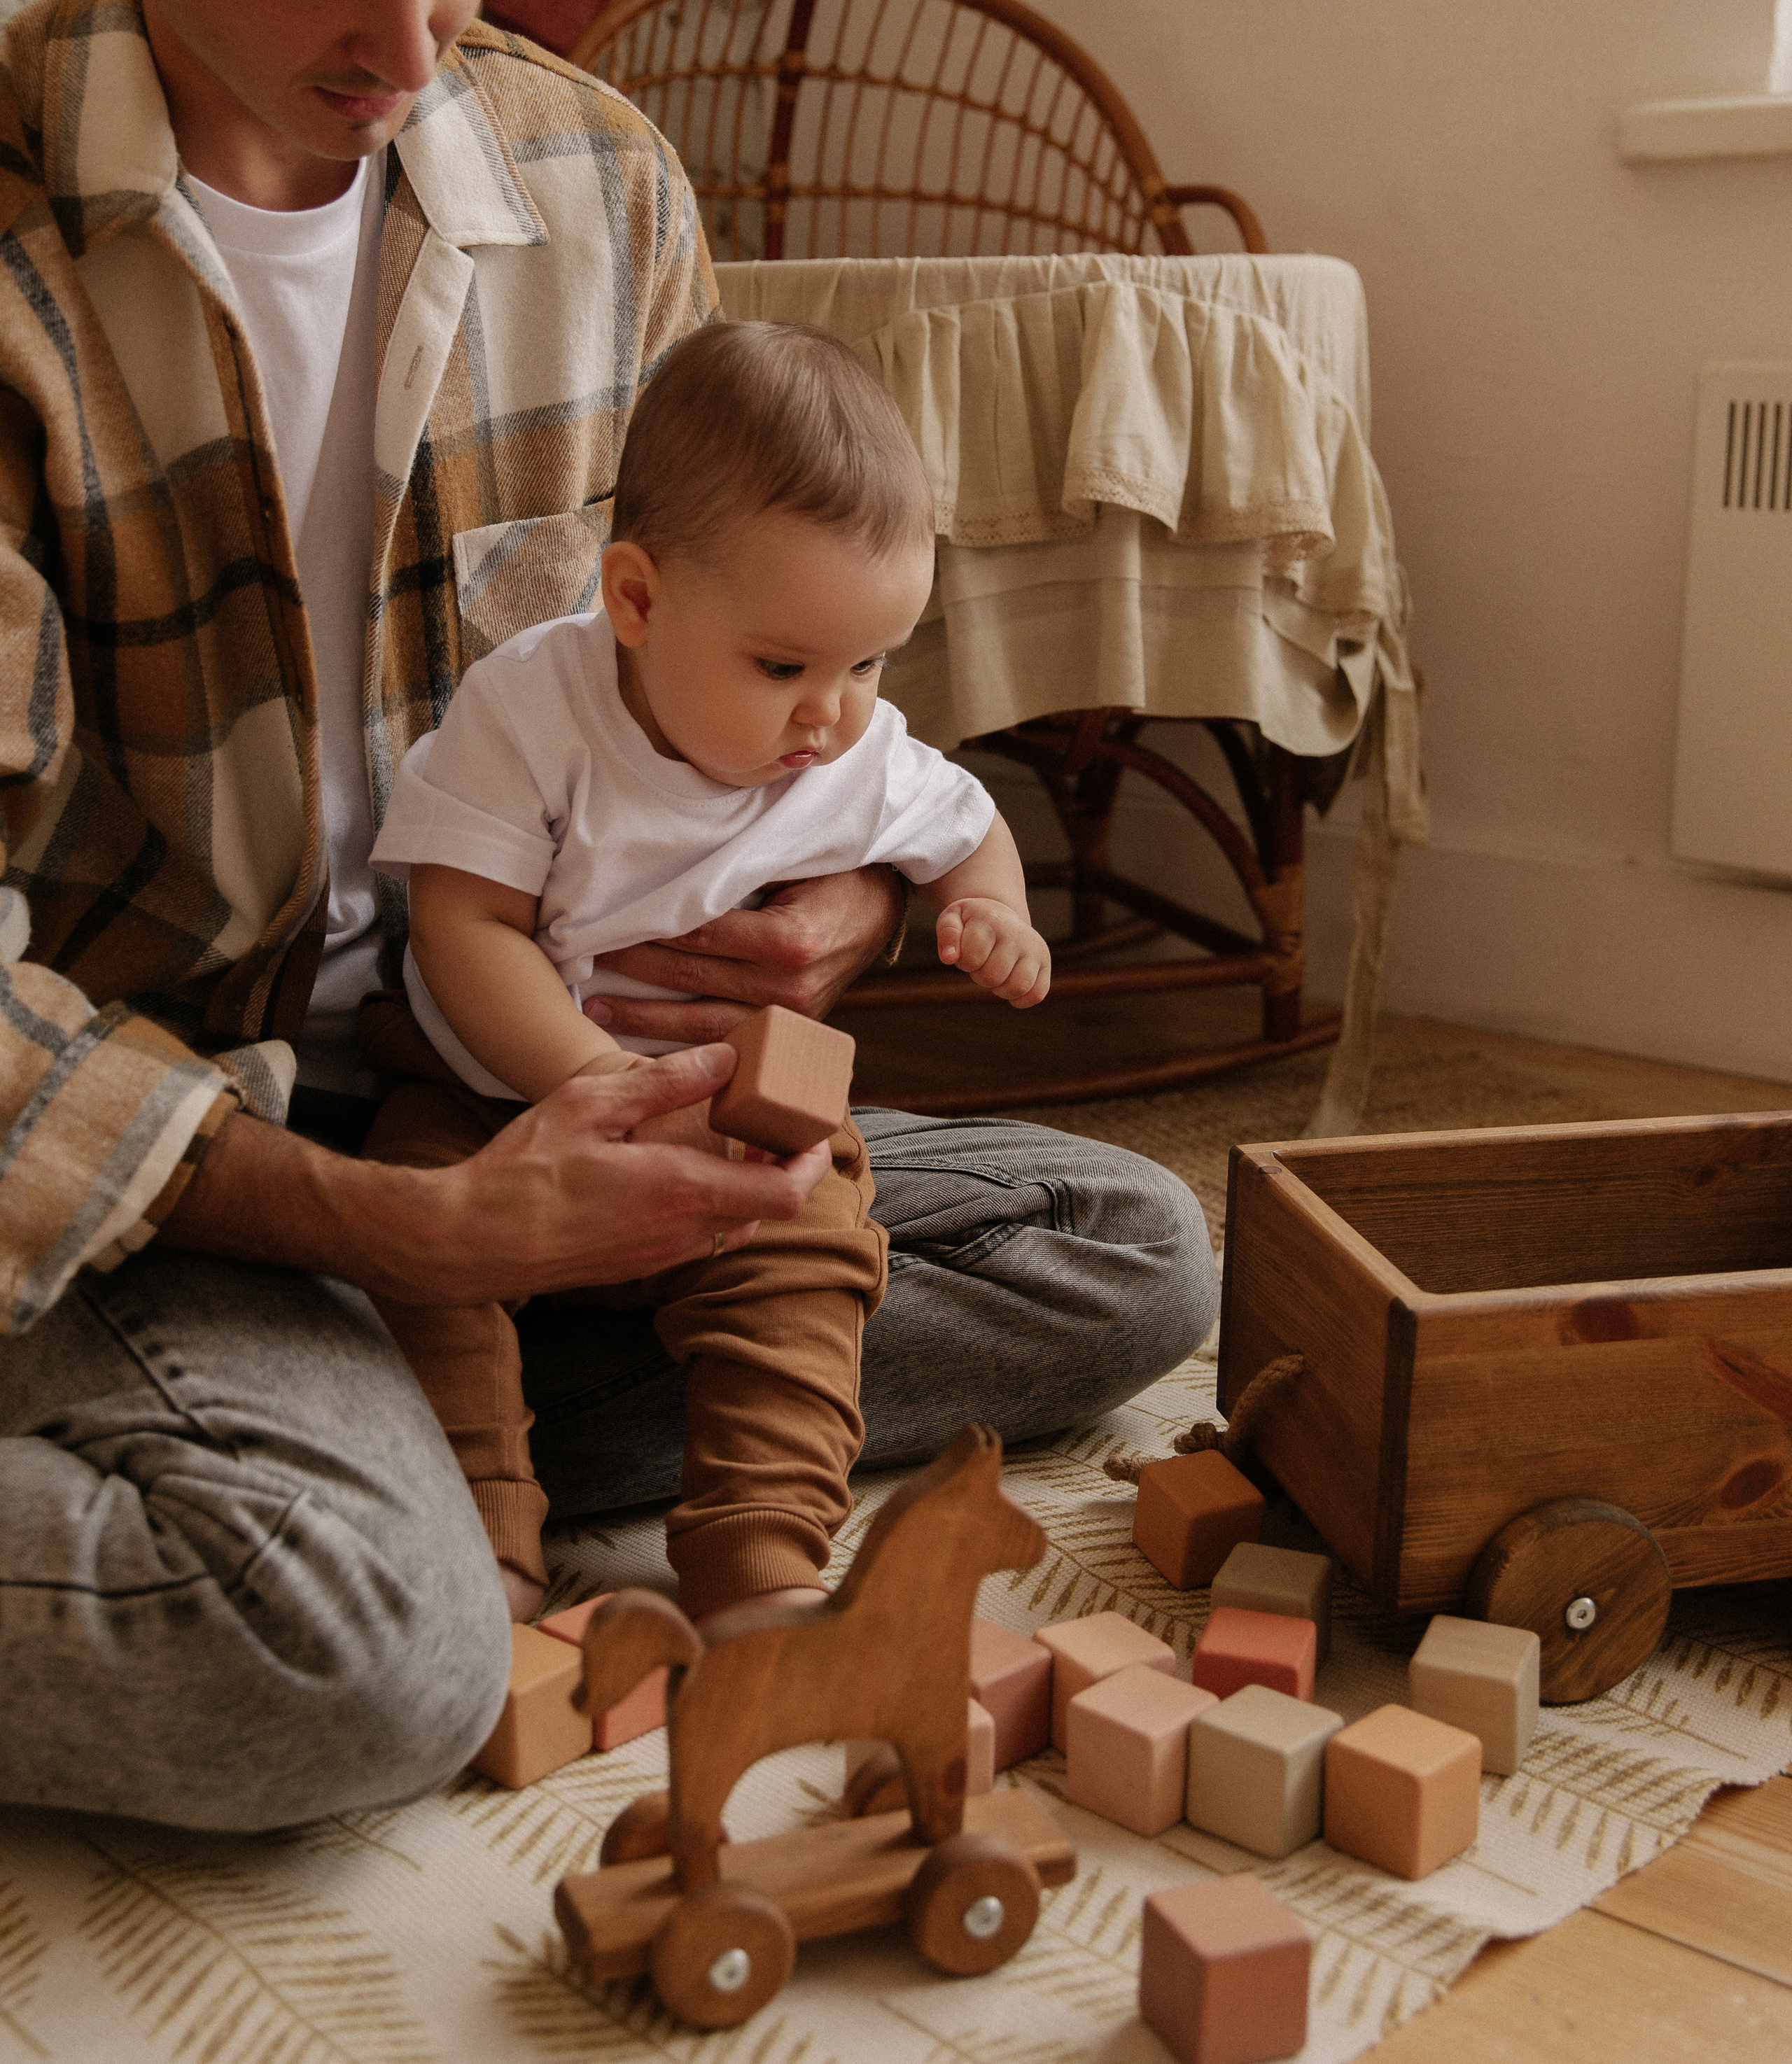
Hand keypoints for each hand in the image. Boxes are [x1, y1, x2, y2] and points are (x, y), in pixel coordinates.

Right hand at [417, 1048, 831, 1299]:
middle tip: (775, 1126)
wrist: (470, 1241)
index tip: (815, 1133)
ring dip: (746, 1188)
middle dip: (783, 1169)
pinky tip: (682, 1172)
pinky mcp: (636, 1267)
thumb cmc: (523, 1170)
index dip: (812, 1164)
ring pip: (733, 1225)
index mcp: (681, 1191)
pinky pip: (697, 1237)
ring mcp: (659, 1256)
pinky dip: (711, 1205)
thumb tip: (725, 1057)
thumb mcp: (592, 1105)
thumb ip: (665, 1082)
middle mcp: (682, 1233)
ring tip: (734, 1141)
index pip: (784, 1192)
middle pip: (767, 1210)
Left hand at [584, 865, 904, 1044]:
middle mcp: (788, 989)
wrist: (882, 909)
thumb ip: (738, 868)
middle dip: (632, 970)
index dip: (647, 929)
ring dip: (644, 1019)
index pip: (698, 934)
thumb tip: (668, 866)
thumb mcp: (793, 858)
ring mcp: (790, 1018)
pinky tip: (642, 1038)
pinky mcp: (787, 1032)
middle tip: (581, 958)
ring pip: (702, 1025)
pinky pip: (726, 1040)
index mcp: (788, 942)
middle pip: (691, 979)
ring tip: (595, 1011)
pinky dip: (681, 1040)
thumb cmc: (834, 874)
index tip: (603, 920)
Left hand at [936, 898, 1050, 1006]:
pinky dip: (1021, 999)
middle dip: (979, 976)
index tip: (966, 951)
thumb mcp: (952, 917)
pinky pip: (1037, 993)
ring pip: (1018, 986)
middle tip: (981, 963)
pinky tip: (1008, 987)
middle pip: (993, 976)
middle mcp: (1018, 934)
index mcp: (993, 921)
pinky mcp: (1044, 963)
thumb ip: (948, 933)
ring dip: (1000, 989)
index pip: (972, 957)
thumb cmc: (972, 922)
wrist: (999, 914)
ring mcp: (1035, 949)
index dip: (964, 961)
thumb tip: (949, 958)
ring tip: (996, 975)